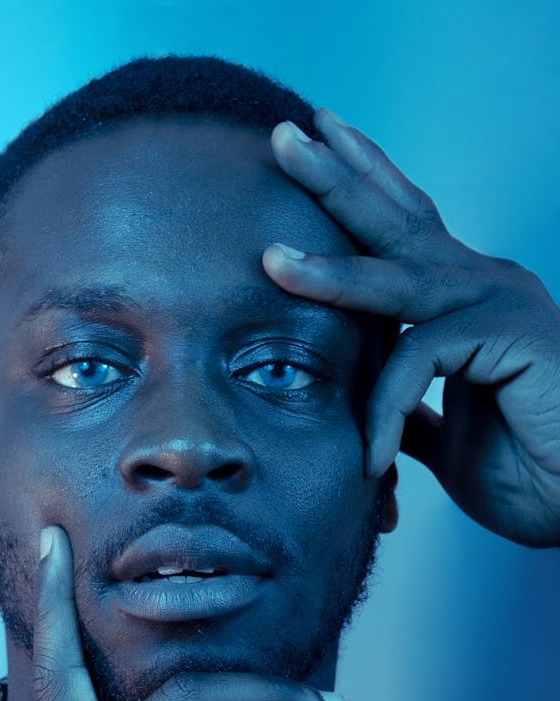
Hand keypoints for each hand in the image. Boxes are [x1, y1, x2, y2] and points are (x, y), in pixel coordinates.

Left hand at [263, 110, 559, 547]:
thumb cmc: (525, 469)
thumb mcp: (441, 432)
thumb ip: (405, 407)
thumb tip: (370, 406)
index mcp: (464, 296)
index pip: (404, 225)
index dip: (360, 184)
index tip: (314, 141)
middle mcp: (485, 283)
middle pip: (399, 219)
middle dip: (336, 178)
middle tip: (283, 135)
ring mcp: (502, 300)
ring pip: (399, 277)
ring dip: (332, 270)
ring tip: (272, 260)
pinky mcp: (514, 330)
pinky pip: (421, 355)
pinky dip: (385, 407)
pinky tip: (369, 457)